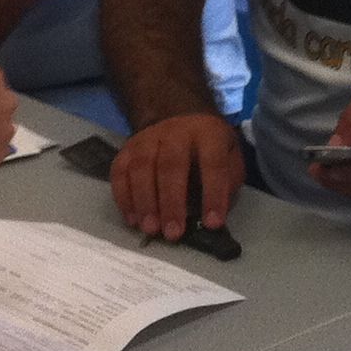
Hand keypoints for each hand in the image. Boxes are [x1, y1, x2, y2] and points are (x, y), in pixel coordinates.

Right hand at [111, 112, 243, 238]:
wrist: (178, 117)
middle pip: (170, 165)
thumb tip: (213, 216)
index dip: (214, 194)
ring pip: (142, 168)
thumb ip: (227, 183)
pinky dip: (124, 198)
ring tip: (150, 229)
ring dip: (145, 202)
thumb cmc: (208, 147)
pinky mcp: (128, 149)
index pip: (213, 163)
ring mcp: (148, 138)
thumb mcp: (230, 157)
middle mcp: (176, 132)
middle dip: (171, 202)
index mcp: (208, 133)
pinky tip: (132, 220)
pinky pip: (120, 172)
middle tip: (173, 233)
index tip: (213, 223)